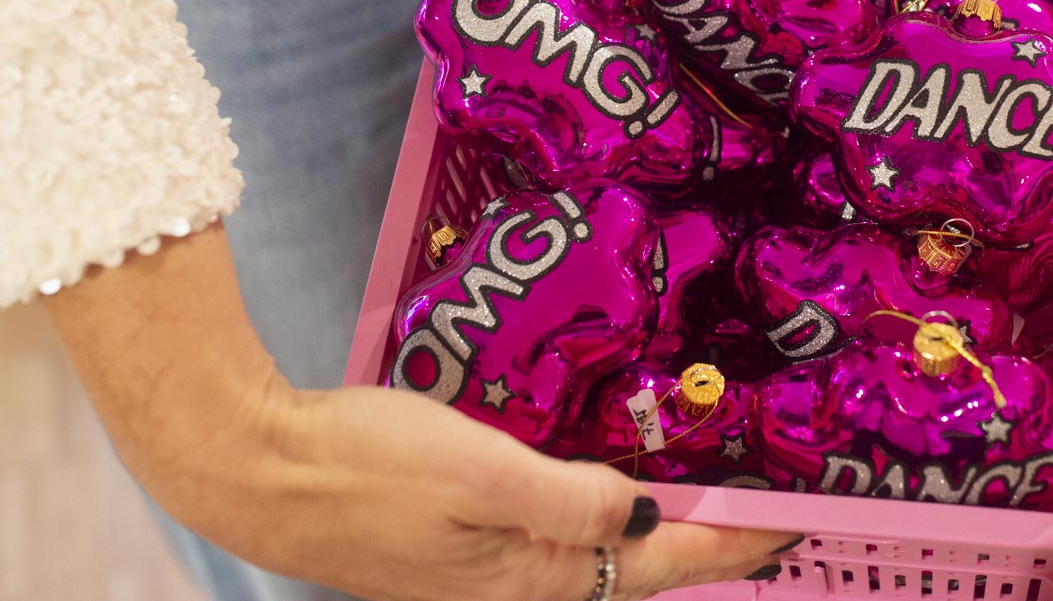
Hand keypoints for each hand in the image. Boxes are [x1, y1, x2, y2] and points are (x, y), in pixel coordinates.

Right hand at [48, 225, 793, 599]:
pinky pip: (556, 542)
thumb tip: (651, 515)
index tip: (796, 525)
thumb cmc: (365, 464)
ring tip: (712, 503)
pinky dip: (605, 521)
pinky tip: (613, 490)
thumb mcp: (478, 470)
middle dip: (710, 547)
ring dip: (660, 537)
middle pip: (637, 574)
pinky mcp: (456, 553)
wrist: (256, 471)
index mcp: (531, 579)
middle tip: (771, 518)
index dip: (734, 543)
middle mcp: (516, 590)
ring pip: (598, 562)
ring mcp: (483, 575)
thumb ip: (570, 497)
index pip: (661, 566)